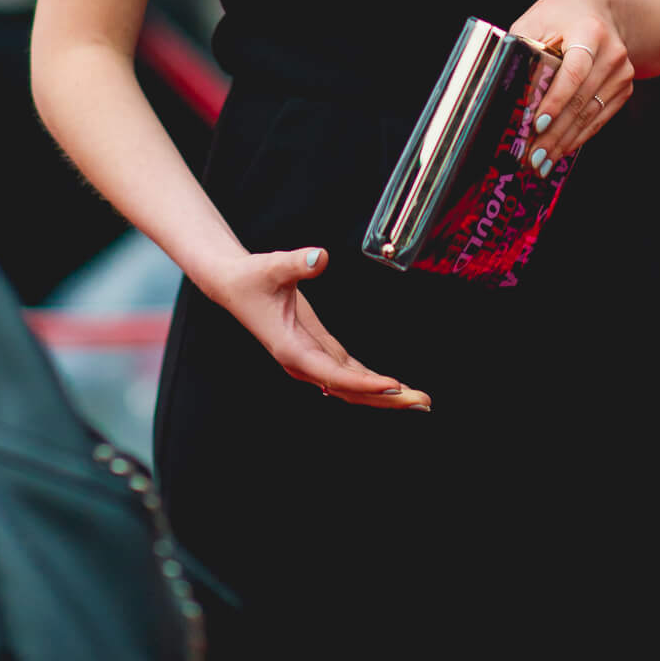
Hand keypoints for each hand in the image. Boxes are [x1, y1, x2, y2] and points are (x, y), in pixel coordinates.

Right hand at [207, 248, 430, 410]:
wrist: (234, 285)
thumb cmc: (251, 277)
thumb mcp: (271, 266)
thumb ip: (296, 262)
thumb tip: (320, 257)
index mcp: (292, 350)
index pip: (334, 375)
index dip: (365, 382)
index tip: (394, 385)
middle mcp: (303, 363)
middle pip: (350, 390)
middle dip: (387, 399)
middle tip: (424, 403)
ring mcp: (311, 360)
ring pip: (352, 385)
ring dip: (385, 395)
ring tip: (420, 399)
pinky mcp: (318, 350)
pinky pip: (349, 373)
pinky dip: (372, 381)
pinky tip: (394, 388)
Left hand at [508, 0, 633, 172]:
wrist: (601, 11)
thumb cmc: (561, 15)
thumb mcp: (537, 19)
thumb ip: (522, 46)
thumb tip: (502, 82)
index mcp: (589, 31)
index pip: (574, 71)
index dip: (556, 100)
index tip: (537, 124)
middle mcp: (612, 53)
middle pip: (580, 99)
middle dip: (555, 132)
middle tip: (533, 156)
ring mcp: (622, 72)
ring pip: (590, 114)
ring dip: (565, 141)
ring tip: (542, 161)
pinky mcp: (624, 87)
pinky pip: (599, 117)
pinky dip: (579, 136)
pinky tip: (561, 150)